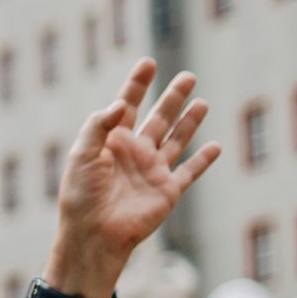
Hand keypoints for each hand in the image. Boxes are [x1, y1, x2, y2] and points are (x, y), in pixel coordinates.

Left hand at [52, 60, 218, 287]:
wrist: (94, 234)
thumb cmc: (81, 196)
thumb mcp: (81, 155)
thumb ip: (99, 125)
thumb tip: (122, 103)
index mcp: (111, 142)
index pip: (127, 106)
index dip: (137, 85)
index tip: (148, 63)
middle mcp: (134, 153)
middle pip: (158, 118)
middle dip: (172, 97)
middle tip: (188, 76)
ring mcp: (152, 171)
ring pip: (176, 140)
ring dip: (189, 122)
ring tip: (202, 102)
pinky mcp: (168, 190)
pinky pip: (190, 172)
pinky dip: (203, 160)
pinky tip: (215, 147)